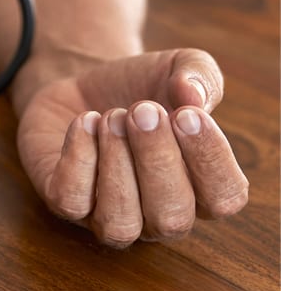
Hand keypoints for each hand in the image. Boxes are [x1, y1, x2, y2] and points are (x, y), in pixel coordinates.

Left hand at [17, 48, 248, 246]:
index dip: (210, 161)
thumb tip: (193, 96)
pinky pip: (70, 202)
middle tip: (143, 111)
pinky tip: (84, 121)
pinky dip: (77, 159)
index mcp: (199, 188)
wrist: (84, 82)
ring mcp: (109, 214)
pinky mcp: (65, 202)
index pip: (224, 199)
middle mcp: (158, 214)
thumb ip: (200, 76)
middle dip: (157, 160)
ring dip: (117, 166)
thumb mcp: (179, 67)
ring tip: (112, 116)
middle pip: (172, 218)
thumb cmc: (142, 86)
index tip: (188, 114)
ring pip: (120, 223)